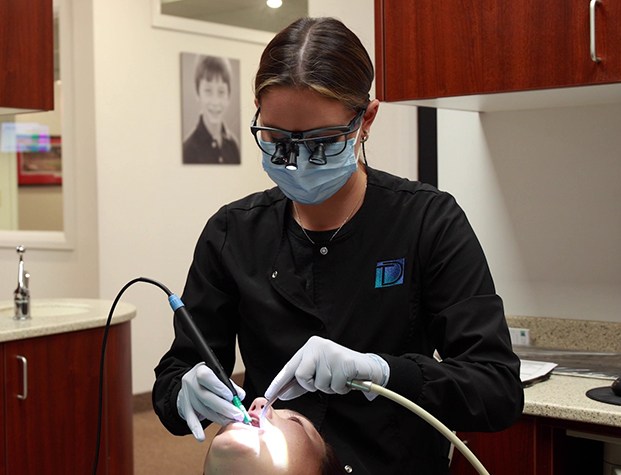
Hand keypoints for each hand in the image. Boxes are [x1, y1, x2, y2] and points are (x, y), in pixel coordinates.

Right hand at [177, 362, 245, 440]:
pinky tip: (201, 437)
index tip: (231, 396)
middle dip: (223, 407)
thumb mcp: (219, 376)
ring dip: (217, 417)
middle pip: (206, 397)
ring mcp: (186, 396)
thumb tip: (240, 397)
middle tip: (237, 415)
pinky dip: (196, 429)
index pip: (207, 377)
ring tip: (230, 421)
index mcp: (200, 370)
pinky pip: (190, 419)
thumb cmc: (210, 380)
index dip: (219, 387)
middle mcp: (191, 382)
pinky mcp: (185, 407)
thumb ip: (230, 386)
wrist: (192, 382)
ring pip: (201, 409)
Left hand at [265, 336, 388, 401]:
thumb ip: (301, 382)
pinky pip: (335, 386)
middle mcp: (318, 346)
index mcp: (309, 347)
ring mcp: (331, 352)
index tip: (269, 395)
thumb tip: (282, 393)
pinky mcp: (343, 361)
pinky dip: (341, 388)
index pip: (290, 367)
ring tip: (339, 379)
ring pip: (320, 383)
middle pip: (302, 376)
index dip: (279, 382)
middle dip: (312, 385)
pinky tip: (348, 380)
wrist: (367, 367)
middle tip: (326, 381)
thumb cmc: (340, 371)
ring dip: (330, 387)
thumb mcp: (318, 374)